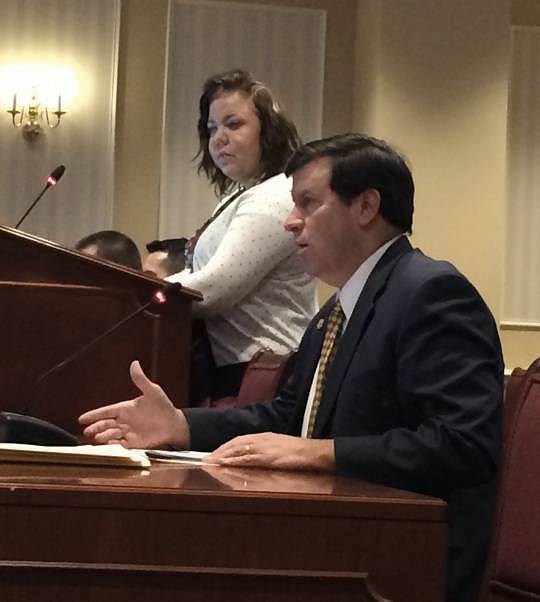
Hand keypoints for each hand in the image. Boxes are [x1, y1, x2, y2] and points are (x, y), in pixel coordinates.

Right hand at [78, 360, 189, 448]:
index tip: (81, 418)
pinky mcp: (134, 443)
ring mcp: (128, 432)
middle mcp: (124, 421)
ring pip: (111, 435)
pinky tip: (111, 444)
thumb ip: (141, 379)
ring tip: (100, 438)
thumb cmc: (163, 406)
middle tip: (87, 431)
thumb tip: (135, 363)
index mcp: (126, 408)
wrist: (173, 424)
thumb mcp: (152, 391)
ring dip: (104, 436)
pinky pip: (121, 445)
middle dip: (96, 427)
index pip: (106, 411)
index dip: (94, 415)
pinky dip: (114, 445)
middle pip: (105, 424)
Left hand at [203, 432, 334, 471]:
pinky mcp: (268, 457)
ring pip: (239, 449)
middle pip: (235, 443)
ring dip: (223, 455)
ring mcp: (264, 447)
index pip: (240, 439)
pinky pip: (248, 458)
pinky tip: (227, 464)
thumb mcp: (279, 447)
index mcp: (264, 436)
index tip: (214, 453)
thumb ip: (265, 450)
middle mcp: (262, 439)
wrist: (312, 452)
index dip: (226, 446)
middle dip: (220, 450)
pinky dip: (236, 460)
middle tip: (206, 459)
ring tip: (211, 462)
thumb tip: (253, 456)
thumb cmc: (298, 451)